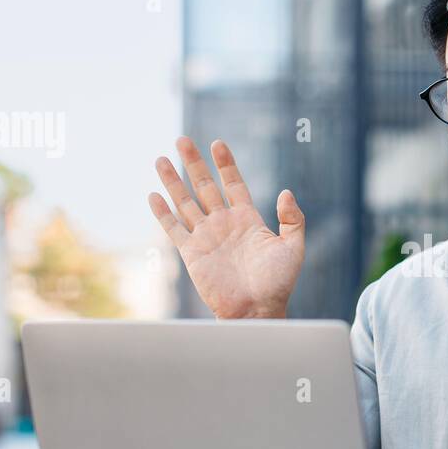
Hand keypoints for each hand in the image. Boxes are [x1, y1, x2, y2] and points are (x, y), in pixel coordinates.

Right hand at [148, 137, 304, 319]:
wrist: (257, 309)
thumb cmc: (278, 283)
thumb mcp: (293, 247)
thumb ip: (292, 218)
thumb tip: (286, 192)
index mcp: (247, 219)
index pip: (233, 183)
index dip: (225, 164)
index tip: (218, 143)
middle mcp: (224, 224)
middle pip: (204, 186)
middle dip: (194, 163)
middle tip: (182, 139)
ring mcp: (206, 237)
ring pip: (185, 202)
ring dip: (173, 181)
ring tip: (161, 159)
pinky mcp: (192, 253)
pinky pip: (174, 228)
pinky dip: (163, 212)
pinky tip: (153, 195)